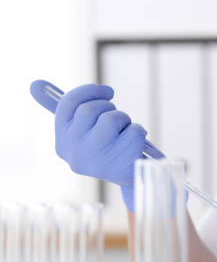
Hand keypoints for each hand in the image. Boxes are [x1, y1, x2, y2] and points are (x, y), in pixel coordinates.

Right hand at [54, 84, 145, 210]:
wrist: (130, 178)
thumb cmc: (107, 149)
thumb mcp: (85, 133)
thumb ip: (69, 110)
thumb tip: (34, 83)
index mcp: (62, 143)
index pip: (69, 104)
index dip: (89, 92)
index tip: (107, 92)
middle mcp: (74, 152)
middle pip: (90, 109)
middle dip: (109, 108)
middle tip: (117, 119)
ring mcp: (97, 158)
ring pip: (112, 118)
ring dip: (124, 120)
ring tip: (125, 133)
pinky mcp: (121, 162)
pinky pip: (134, 130)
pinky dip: (139, 132)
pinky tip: (135, 146)